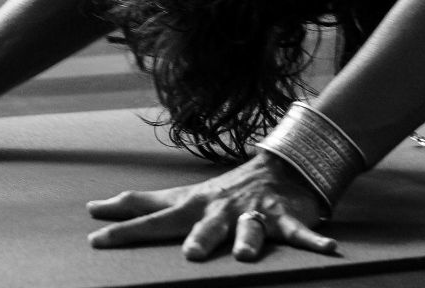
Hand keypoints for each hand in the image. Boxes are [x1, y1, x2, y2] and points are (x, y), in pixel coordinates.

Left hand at [86, 152, 341, 262]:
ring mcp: (254, 213)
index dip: (126, 231)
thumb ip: (140, 204)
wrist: (276, 168)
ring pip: (251, 228)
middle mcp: (221, 209)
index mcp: (193, 207)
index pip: (154, 220)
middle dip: (199, 238)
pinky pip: (300, 233)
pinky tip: (330, 251)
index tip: (95, 242)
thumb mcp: (180, 197)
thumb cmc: (220, 193)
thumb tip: (94, 208)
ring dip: (249, 239)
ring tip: (246, 254)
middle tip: (190, 256)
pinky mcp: (285, 218)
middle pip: (206, 225)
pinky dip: (315, 241)